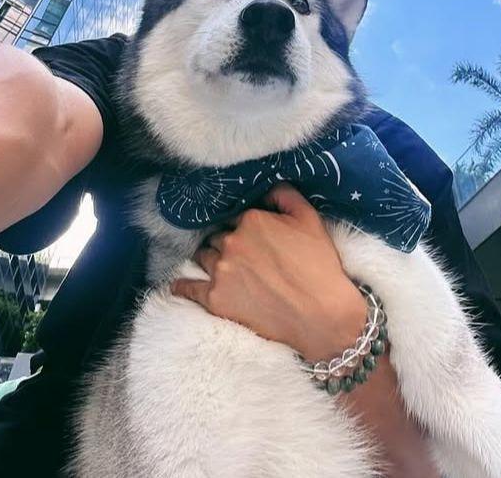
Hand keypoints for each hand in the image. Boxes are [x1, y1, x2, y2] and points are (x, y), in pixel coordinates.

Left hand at [171, 184, 367, 359]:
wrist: (321, 315)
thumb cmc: (319, 266)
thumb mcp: (310, 219)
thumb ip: (284, 194)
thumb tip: (267, 186)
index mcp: (251, 220)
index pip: (235, 217)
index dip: (243, 227)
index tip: (252, 239)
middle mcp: (231, 242)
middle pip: (217, 237)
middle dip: (226, 244)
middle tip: (242, 257)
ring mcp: (220, 271)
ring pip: (203, 258)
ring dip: (210, 260)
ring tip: (220, 269)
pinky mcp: (215, 299)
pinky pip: (189, 288)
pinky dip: (183, 286)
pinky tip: (179, 286)